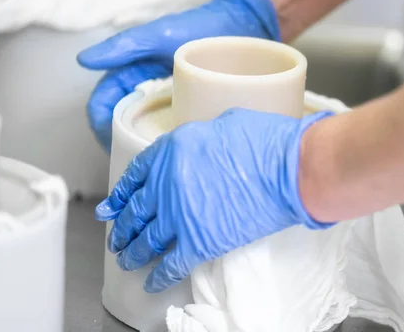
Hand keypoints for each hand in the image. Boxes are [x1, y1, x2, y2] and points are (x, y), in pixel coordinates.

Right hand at [77, 0, 280, 150]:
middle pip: (122, 122)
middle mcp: (149, 91)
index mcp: (133, 73)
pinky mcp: (193, 110)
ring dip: (141, 146)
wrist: (244, 27)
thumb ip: (124, 46)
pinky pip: (173, 132)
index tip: (108, 140)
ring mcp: (170, 103)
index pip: (104, 103)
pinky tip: (175, 154)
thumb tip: (83, 60)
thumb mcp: (159, 35)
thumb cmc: (200, 26)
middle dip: (118, 142)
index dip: (100, 123)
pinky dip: (168, 144)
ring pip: (146, 131)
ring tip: (150, 162)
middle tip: (129, 158)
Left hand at [95, 108, 333, 292]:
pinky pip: (170, 266)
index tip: (113, 205)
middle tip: (117, 236)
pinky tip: (151, 282)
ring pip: (146, 240)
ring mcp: (180, 216)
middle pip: (135, 211)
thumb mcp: (226, 122)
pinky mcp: (200, 243)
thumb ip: (201, 138)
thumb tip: (200, 150)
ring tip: (127, 259)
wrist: (290, 170)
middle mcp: (167, 184)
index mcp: (171, 151)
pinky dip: (159, 277)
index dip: (121, 194)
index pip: (135, 175)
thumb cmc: (266, 141)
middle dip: (123, 226)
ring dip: (133, 252)